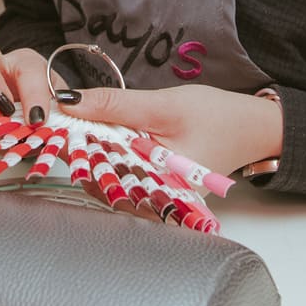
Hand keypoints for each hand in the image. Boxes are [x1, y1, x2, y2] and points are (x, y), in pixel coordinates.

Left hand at [57, 84, 281, 181]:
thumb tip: (69, 102)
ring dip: (87, 156)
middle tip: (60, 124)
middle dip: (76, 153)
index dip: (71, 149)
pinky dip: (105, 160)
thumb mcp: (163, 105)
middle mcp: (155, 202)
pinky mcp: (154, 189)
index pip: (100, 175)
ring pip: (107, 183)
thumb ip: (115, 105)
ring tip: (76, 129)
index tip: (54, 124)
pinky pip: (121, 180)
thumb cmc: (216, 117)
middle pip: (100, 183)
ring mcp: (155, 199)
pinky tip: (97, 141)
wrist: (251, 128)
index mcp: (159, 187)